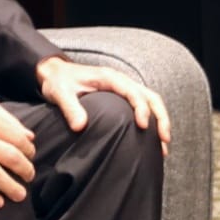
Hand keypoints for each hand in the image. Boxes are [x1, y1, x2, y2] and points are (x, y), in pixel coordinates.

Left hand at [34, 56, 169, 154]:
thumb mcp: (60, 93)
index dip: (142, 109)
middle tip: (164, 140)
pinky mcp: (121, 98)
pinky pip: (142, 107)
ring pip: (150, 102)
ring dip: (160, 121)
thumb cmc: (58, 81)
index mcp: (110, 78)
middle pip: (151, 97)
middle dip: (161, 118)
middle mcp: (121, 82)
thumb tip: (80, 127)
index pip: (134, 92)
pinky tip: (151, 141)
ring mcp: (123, 89)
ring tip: (164, 145)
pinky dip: (152, 122)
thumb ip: (70, 108)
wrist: (54, 74)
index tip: (143, 126)